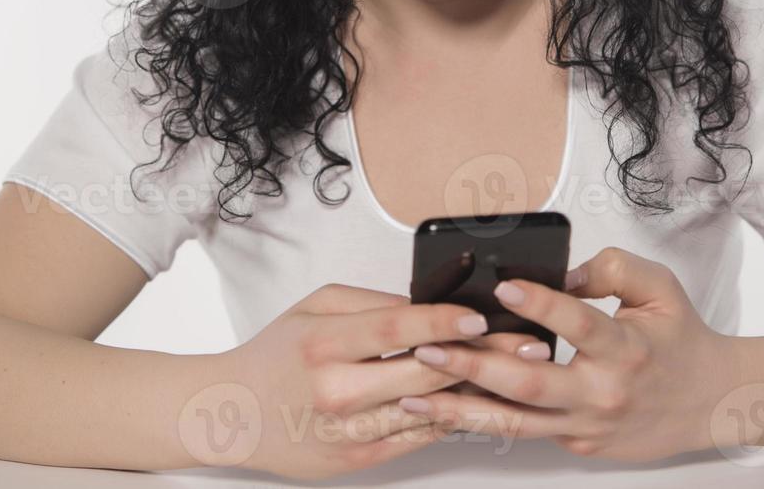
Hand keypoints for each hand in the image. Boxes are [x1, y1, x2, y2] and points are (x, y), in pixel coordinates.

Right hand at [203, 283, 540, 478]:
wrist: (233, 414)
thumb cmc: (277, 354)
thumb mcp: (315, 307)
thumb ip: (371, 303)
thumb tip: (428, 306)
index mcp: (324, 343)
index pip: (397, 329)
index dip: (444, 322)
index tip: (482, 315)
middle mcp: (337, 391)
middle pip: (425, 373)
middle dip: (484, 356)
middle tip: (530, 342)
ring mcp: (349, 432)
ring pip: (429, 410)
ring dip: (479, 390)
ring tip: (523, 373)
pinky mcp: (359, 460)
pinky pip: (417, 436)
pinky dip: (452, 417)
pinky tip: (483, 402)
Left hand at [392, 246, 738, 460]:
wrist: (710, 403)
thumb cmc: (680, 339)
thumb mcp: (658, 289)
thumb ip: (611, 269)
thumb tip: (559, 274)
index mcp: (626, 348)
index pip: (578, 324)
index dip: (540, 304)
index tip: (503, 284)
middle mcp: (603, 393)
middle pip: (530, 383)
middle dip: (473, 366)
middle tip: (430, 348)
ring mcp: (587, 426)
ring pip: (516, 422)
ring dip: (461, 409)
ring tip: (414, 396)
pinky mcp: (577, 445)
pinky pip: (525, 430)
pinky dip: (484, 420)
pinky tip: (446, 409)